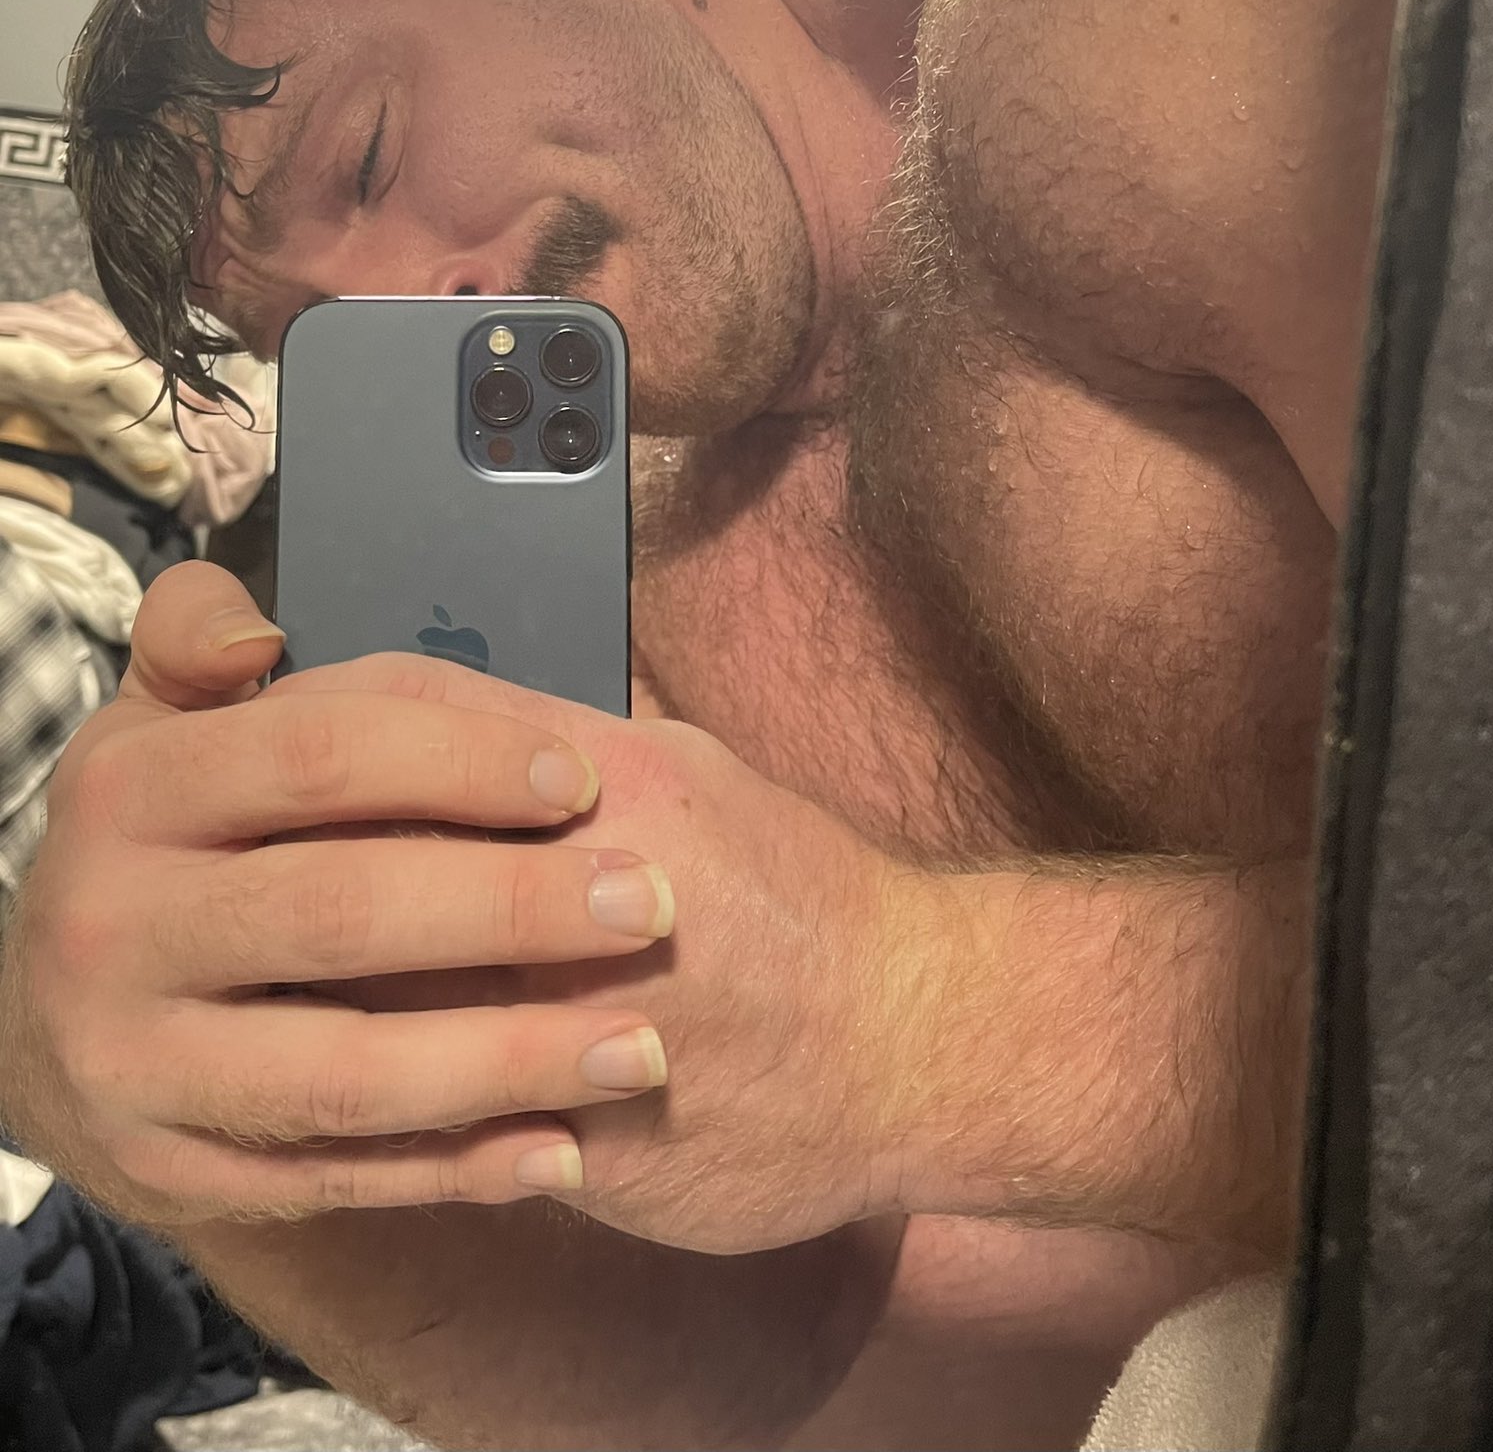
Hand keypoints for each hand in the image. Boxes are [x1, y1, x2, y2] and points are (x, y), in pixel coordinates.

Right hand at [0, 562, 684, 1224]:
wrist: (58, 1009)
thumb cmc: (169, 836)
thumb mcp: (164, 723)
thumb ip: (199, 644)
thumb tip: (257, 635)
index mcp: (127, 789)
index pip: (315, 755)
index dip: (458, 761)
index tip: (580, 776)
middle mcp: (108, 927)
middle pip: (343, 911)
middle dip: (514, 908)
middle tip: (649, 906)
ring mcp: (131, 1063)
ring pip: (345, 1071)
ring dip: (508, 1063)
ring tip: (641, 1050)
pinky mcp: (168, 1171)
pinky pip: (331, 1178)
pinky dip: (457, 1169)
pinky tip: (564, 1148)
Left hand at [306, 721, 945, 1257]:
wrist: (914, 1034)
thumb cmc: (796, 891)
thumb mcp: (691, 774)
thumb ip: (566, 745)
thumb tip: (439, 719)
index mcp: (618, 778)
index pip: (416, 717)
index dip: (315, 718)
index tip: (256, 726)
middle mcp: (597, 884)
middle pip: (375, 846)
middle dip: (277, 850)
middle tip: (219, 856)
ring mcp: (592, 1017)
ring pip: (388, 995)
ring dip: (300, 982)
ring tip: (248, 972)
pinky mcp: (592, 1135)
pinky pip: (445, 1120)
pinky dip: (371, 1098)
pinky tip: (329, 1078)